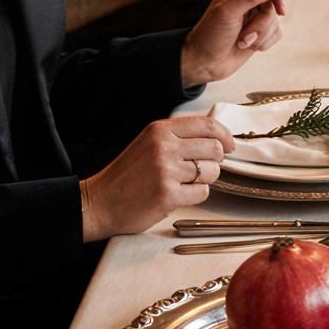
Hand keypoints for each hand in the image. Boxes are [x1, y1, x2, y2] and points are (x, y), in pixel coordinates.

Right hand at [80, 112, 236, 238]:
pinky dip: (196, 194)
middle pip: (215, 148)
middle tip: (202, 168)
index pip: (208, 125)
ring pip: (211, 171)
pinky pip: (202, 192)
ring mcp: (166, 171)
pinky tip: (179, 194)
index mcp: (160, 130)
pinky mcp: (168, 195)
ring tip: (185, 183)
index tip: (230, 145)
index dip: (225, 136)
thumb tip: (216, 136)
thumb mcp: (149, 143)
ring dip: (205, 179)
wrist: (99, 203)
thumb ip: (178, 136)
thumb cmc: (126, 175)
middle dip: (215, 161)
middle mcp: (164, 146)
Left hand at [180, 0, 287, 85]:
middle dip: (262, 22)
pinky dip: (264, 42)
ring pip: (276, 20)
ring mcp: (256, 14)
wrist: (206, 62)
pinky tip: (248, 45)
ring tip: (243, 41)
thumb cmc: (210, 35)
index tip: (279, 10)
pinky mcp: (261, 30)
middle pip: (276, 2)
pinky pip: (277, 32)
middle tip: (246, 34)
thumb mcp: (228, 13)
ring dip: (260, 35)